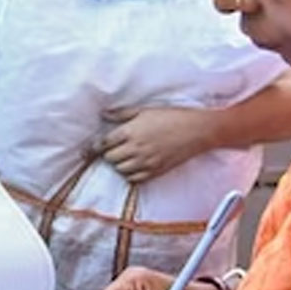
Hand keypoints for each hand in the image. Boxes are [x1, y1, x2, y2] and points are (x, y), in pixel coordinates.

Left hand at [96, 107, 215, 182]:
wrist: (197, 130)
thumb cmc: (172, 116)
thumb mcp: (144, 110)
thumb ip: (122, 114)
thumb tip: (104, 115)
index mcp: (130, 131)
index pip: (104, 143)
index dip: (97, 145)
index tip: (94, 147)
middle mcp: (135, 148)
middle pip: (110, 158)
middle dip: (108, 154)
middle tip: (112, 149)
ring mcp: (146, 162)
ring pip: (120, 170)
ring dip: (119, 164)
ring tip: (124, 157)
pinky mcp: (155, 171)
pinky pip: (134, 179)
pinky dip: (130, 174)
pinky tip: (134, 166)